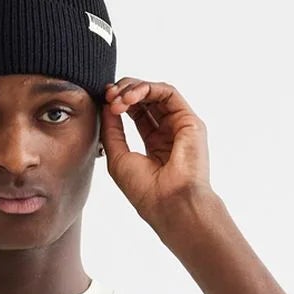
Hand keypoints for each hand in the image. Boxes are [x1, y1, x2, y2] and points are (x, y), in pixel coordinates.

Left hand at [100, 78, 212, 230]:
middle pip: (146, 99)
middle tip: (108, 95)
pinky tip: (130, 99)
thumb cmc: (146, 191)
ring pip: (156, 92)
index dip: (118, 102)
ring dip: (133, 89)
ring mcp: (180, 126)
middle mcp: (169, 133)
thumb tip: (106, 105)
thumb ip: (111, 130)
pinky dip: (147, 89)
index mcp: (154, 144)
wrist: (170, 204)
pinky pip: (168, 93)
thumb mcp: (118, 157)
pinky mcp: (189, 121)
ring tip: (117, 99)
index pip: (136, 112)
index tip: (103, 100)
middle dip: (123, 92)